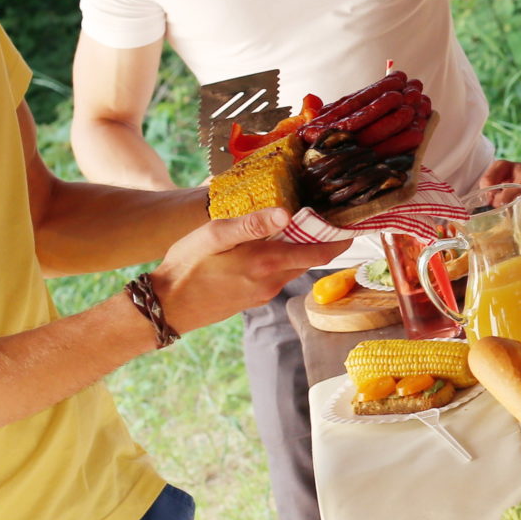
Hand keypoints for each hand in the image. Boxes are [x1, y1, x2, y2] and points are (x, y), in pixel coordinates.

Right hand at [149, 207, 343, 333]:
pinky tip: (264, 245)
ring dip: (298, 247)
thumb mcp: (215, 235)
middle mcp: (272, 281)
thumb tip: (286, 213)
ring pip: (292, 266)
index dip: (340, 237)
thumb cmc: (187, 266)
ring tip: (295, 222)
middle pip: (309, 257)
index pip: (320, 251)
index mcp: (267, 262)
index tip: (353, 223)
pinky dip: (279, 259)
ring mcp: (264, 292)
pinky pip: (275, 274)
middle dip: (321, 239)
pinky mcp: (253, 298)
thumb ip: (252, 224)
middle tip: (327, 214)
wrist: (167, 306)